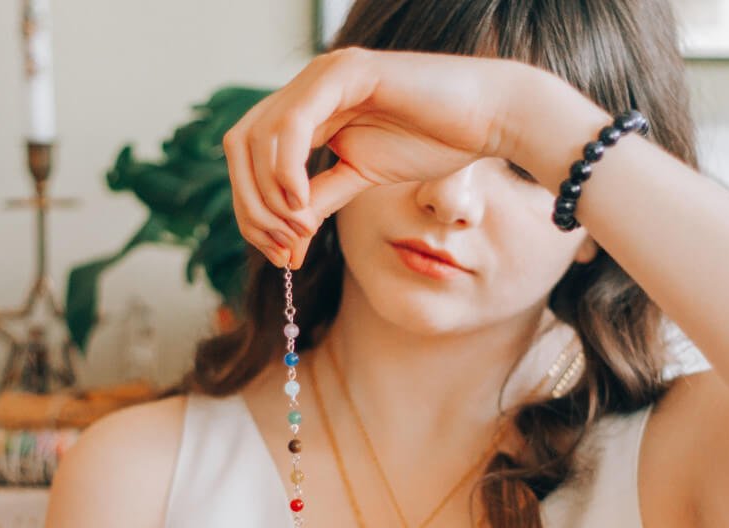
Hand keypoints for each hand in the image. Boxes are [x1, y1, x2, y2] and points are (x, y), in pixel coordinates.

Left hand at [221, 47, 543, 268]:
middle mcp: (306, 87)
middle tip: (281, 249)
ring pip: (257, 136)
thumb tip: (285, 241)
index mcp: (306, 110)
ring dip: (267, 194)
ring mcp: (322, 75)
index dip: (251, 209)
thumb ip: (319, 201)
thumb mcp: (361, 180)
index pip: (248, 157)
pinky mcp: (345, 72)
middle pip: (239, 146)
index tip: (280, 254)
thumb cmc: (435, 142)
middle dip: (250, 206)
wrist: (488, 118)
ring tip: (297, 231)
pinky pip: (293, 123)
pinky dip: (287, 169)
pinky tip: (302, 203)